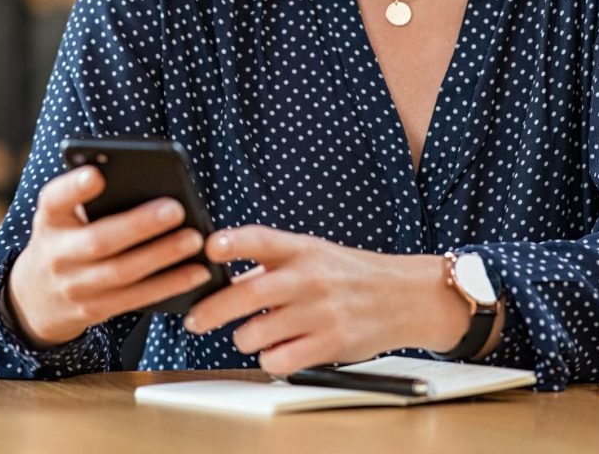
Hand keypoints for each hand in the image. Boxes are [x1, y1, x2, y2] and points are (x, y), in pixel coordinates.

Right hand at [5, 167, 211, 347]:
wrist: (36, 297)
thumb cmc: (66, 236)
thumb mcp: (64, 214)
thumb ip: (91, 198)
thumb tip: (146, 178)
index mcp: (51, 219)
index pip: (55, 199)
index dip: (74, 188)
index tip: (97, 175)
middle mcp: (57, 254)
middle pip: (99, 240)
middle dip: (139, 225)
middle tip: (176, 209)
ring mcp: (75, 286)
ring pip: (122, 273)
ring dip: (162, 256)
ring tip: (195, 238)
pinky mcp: (96, 310)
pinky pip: (137, 298)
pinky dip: (169, 285)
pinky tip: (197, 271)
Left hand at [183, 226, 470, 374]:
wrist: (403, 296)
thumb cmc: (347, 274)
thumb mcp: (313, 253)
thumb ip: (272, 260)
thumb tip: (222, 274)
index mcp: (302, 248)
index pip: (261, 239)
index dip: (232, 242)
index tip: (208, 247)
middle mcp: (309, 277)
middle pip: (248, 293)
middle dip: (212, 309)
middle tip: (195, 319)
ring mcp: (320, 311)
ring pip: (256, 332)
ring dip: (244, 338)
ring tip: (250, 334)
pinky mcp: (331, 343)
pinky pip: (279, 360)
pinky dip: (270, 359)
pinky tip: (276, 350)